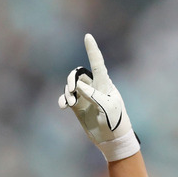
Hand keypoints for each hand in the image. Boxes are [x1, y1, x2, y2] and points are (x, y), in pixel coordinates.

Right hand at [58, 34, 139, 161]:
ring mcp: (86, 97)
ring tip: (71, 103)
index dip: (92, 50)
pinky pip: (66, 98)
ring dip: (67, 92)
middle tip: (72, 89)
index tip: (88, 36)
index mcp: (105, 84)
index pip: (97, 63)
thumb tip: (78, 86)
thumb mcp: (107, 108)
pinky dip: (63, 100)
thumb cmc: (115, 122)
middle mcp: (95, 88)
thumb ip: (93, 95)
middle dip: (71, 78)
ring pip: (71, 85)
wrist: (112, 140)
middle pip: (78, 73)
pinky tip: (63, 106)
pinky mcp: (79, 107)